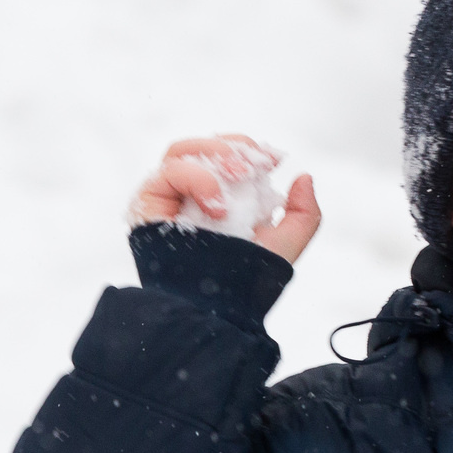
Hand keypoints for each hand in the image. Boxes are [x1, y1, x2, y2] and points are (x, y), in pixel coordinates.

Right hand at [130, 135, 322, 263]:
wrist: (216, 306)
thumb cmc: (247, 281)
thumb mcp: (286, 244)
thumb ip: (305, 213)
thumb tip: (304, 177)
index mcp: (220, 197)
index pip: (226, 154)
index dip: (248, 148)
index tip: (273, 159)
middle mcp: (191, 194)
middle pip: (204, 146)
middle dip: (234, 147)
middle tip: (256, 165)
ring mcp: (168, 197)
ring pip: (182, 150)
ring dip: (216, 156)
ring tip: (240, 177)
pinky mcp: (148, 203)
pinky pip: (169, 172)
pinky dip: (198, 180)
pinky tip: (217, 208)